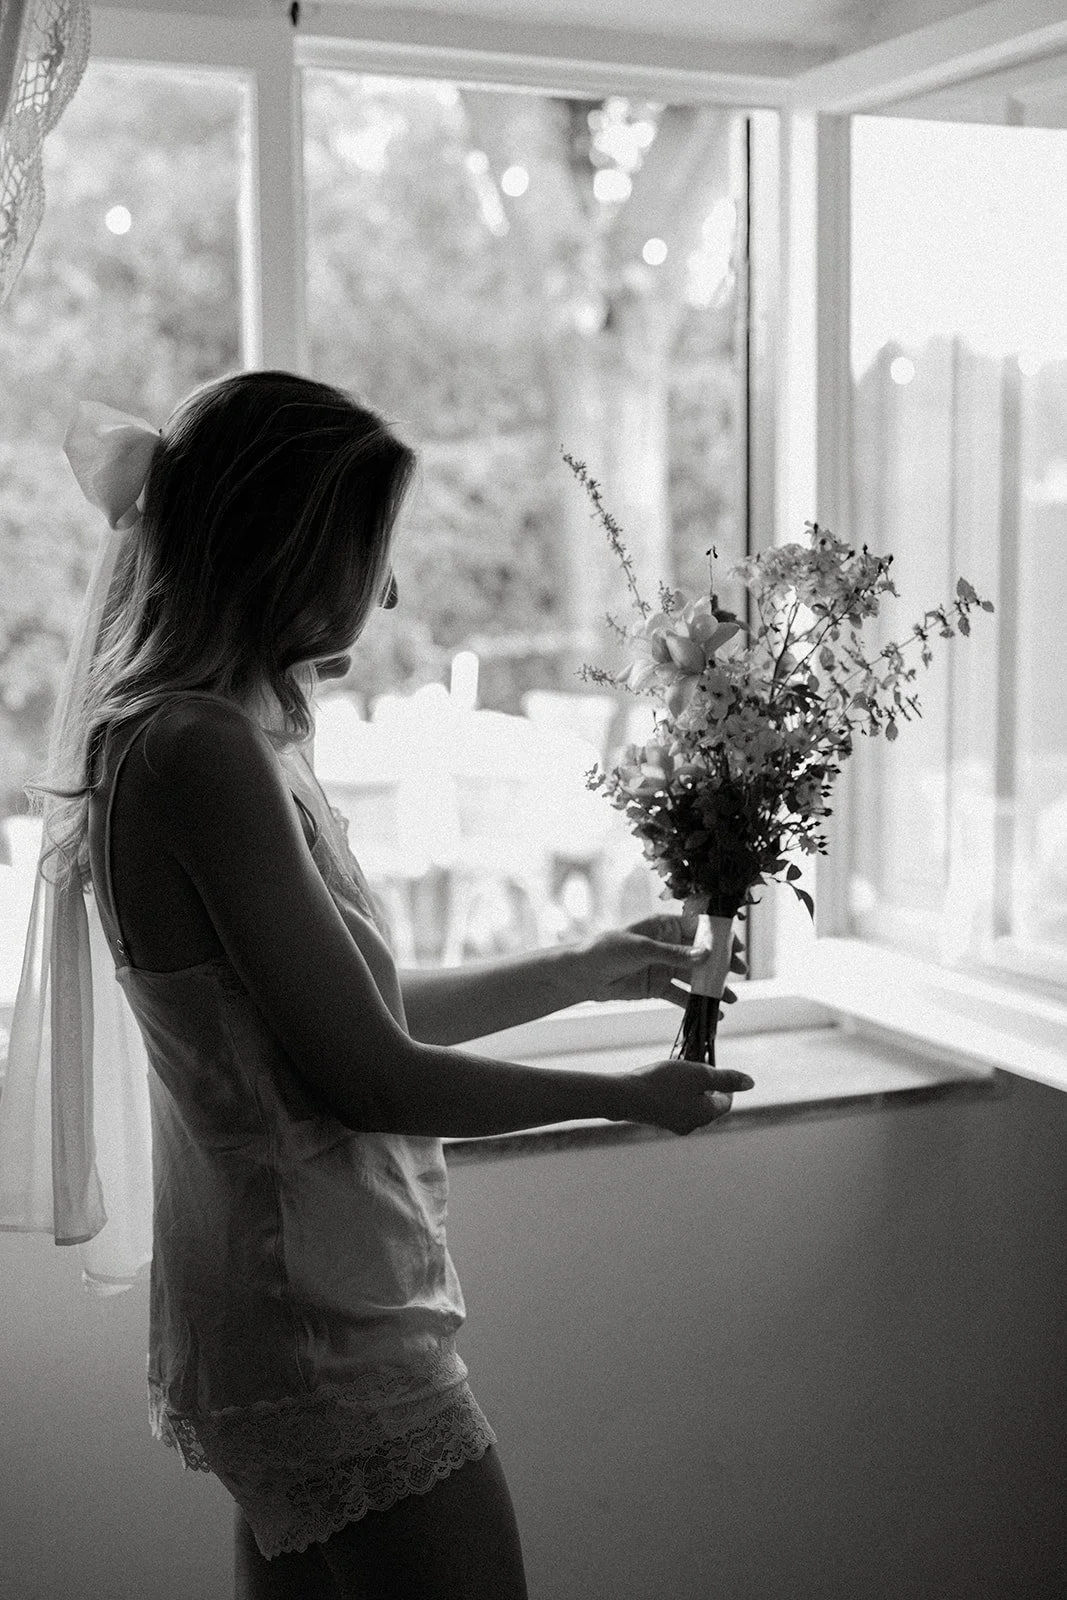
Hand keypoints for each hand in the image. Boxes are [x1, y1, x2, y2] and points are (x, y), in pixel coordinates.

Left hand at [576, 914, 746, 1007]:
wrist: (583, 975)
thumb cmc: (608, 950)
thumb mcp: (643, 949)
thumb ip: (675, 955)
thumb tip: (706, 955)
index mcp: (664, 926)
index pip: (698, 928)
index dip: (718, 937)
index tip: (736, 947)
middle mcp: (668, 945)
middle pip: (701, 953)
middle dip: (721, 963)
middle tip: (739, 972)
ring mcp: (664, 967)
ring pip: (694, 976)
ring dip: (712, 987)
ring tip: (731, 999)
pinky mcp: (658, 987)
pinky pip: (681, 995)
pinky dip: (696, 1003)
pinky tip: (713, 1013)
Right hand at [615, 1058, 754, 1134]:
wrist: (624, 1096)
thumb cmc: (663, 1082)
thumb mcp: (698, 1073)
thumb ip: (726, 1078)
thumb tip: (751, 1083)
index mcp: (705, 1115)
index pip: (725, 1103)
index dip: (727, 1086)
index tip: (720, 1070)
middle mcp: (691, 1124)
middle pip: (708, 1106)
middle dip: (708, 1087)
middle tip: (700, 1068)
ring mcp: (673, 1124)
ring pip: (691, 1106)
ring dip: (691, 1090)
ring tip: (683, 1071)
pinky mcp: (658, 1119)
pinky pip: (675, 1107)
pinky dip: (676, 1094)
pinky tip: (666, 1081)